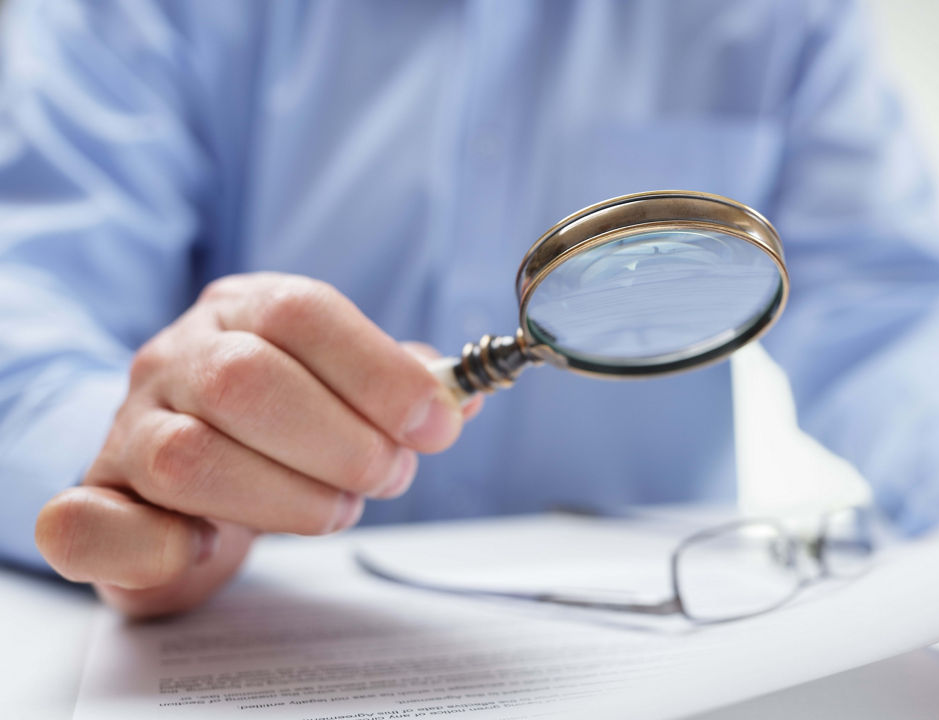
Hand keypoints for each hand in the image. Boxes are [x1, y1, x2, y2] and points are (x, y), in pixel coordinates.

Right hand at [35, 273, 479, 616]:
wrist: (185, 481)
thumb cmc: (281, 430)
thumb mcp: (345, 390)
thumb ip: (402, 388)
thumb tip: (461, 397)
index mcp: (242, 312)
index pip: (302, 312)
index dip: (379, 371)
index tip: (436, 426)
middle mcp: (174, 360)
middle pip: (246, 381)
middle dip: (342, 442)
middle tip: (388, 476)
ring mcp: (125, 430)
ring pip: (189, 458)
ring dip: (286, 498)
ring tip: (335, 510)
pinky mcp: (93, 506)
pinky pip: (90, 524)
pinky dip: (160, 547)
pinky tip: (211, 547)